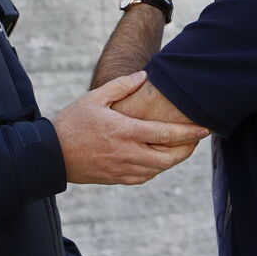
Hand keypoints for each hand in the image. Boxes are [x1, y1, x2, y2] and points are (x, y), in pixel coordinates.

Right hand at [51, 71, 209, 184]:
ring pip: (159, 169)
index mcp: (125, 132)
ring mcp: (122, 169)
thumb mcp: (95, 98)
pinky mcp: (116, 179)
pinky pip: (145, 177)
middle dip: (187, 149)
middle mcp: (127, 154)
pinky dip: (156, 169)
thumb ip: (121, 86)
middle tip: (196, 138)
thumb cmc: (72, 122)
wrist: (51, 154)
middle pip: (169, 158)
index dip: (189, 133)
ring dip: (173, 159)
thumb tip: (144, 76)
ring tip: (181, 146)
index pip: (166, 134)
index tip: (205, 128)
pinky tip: (158, 158)